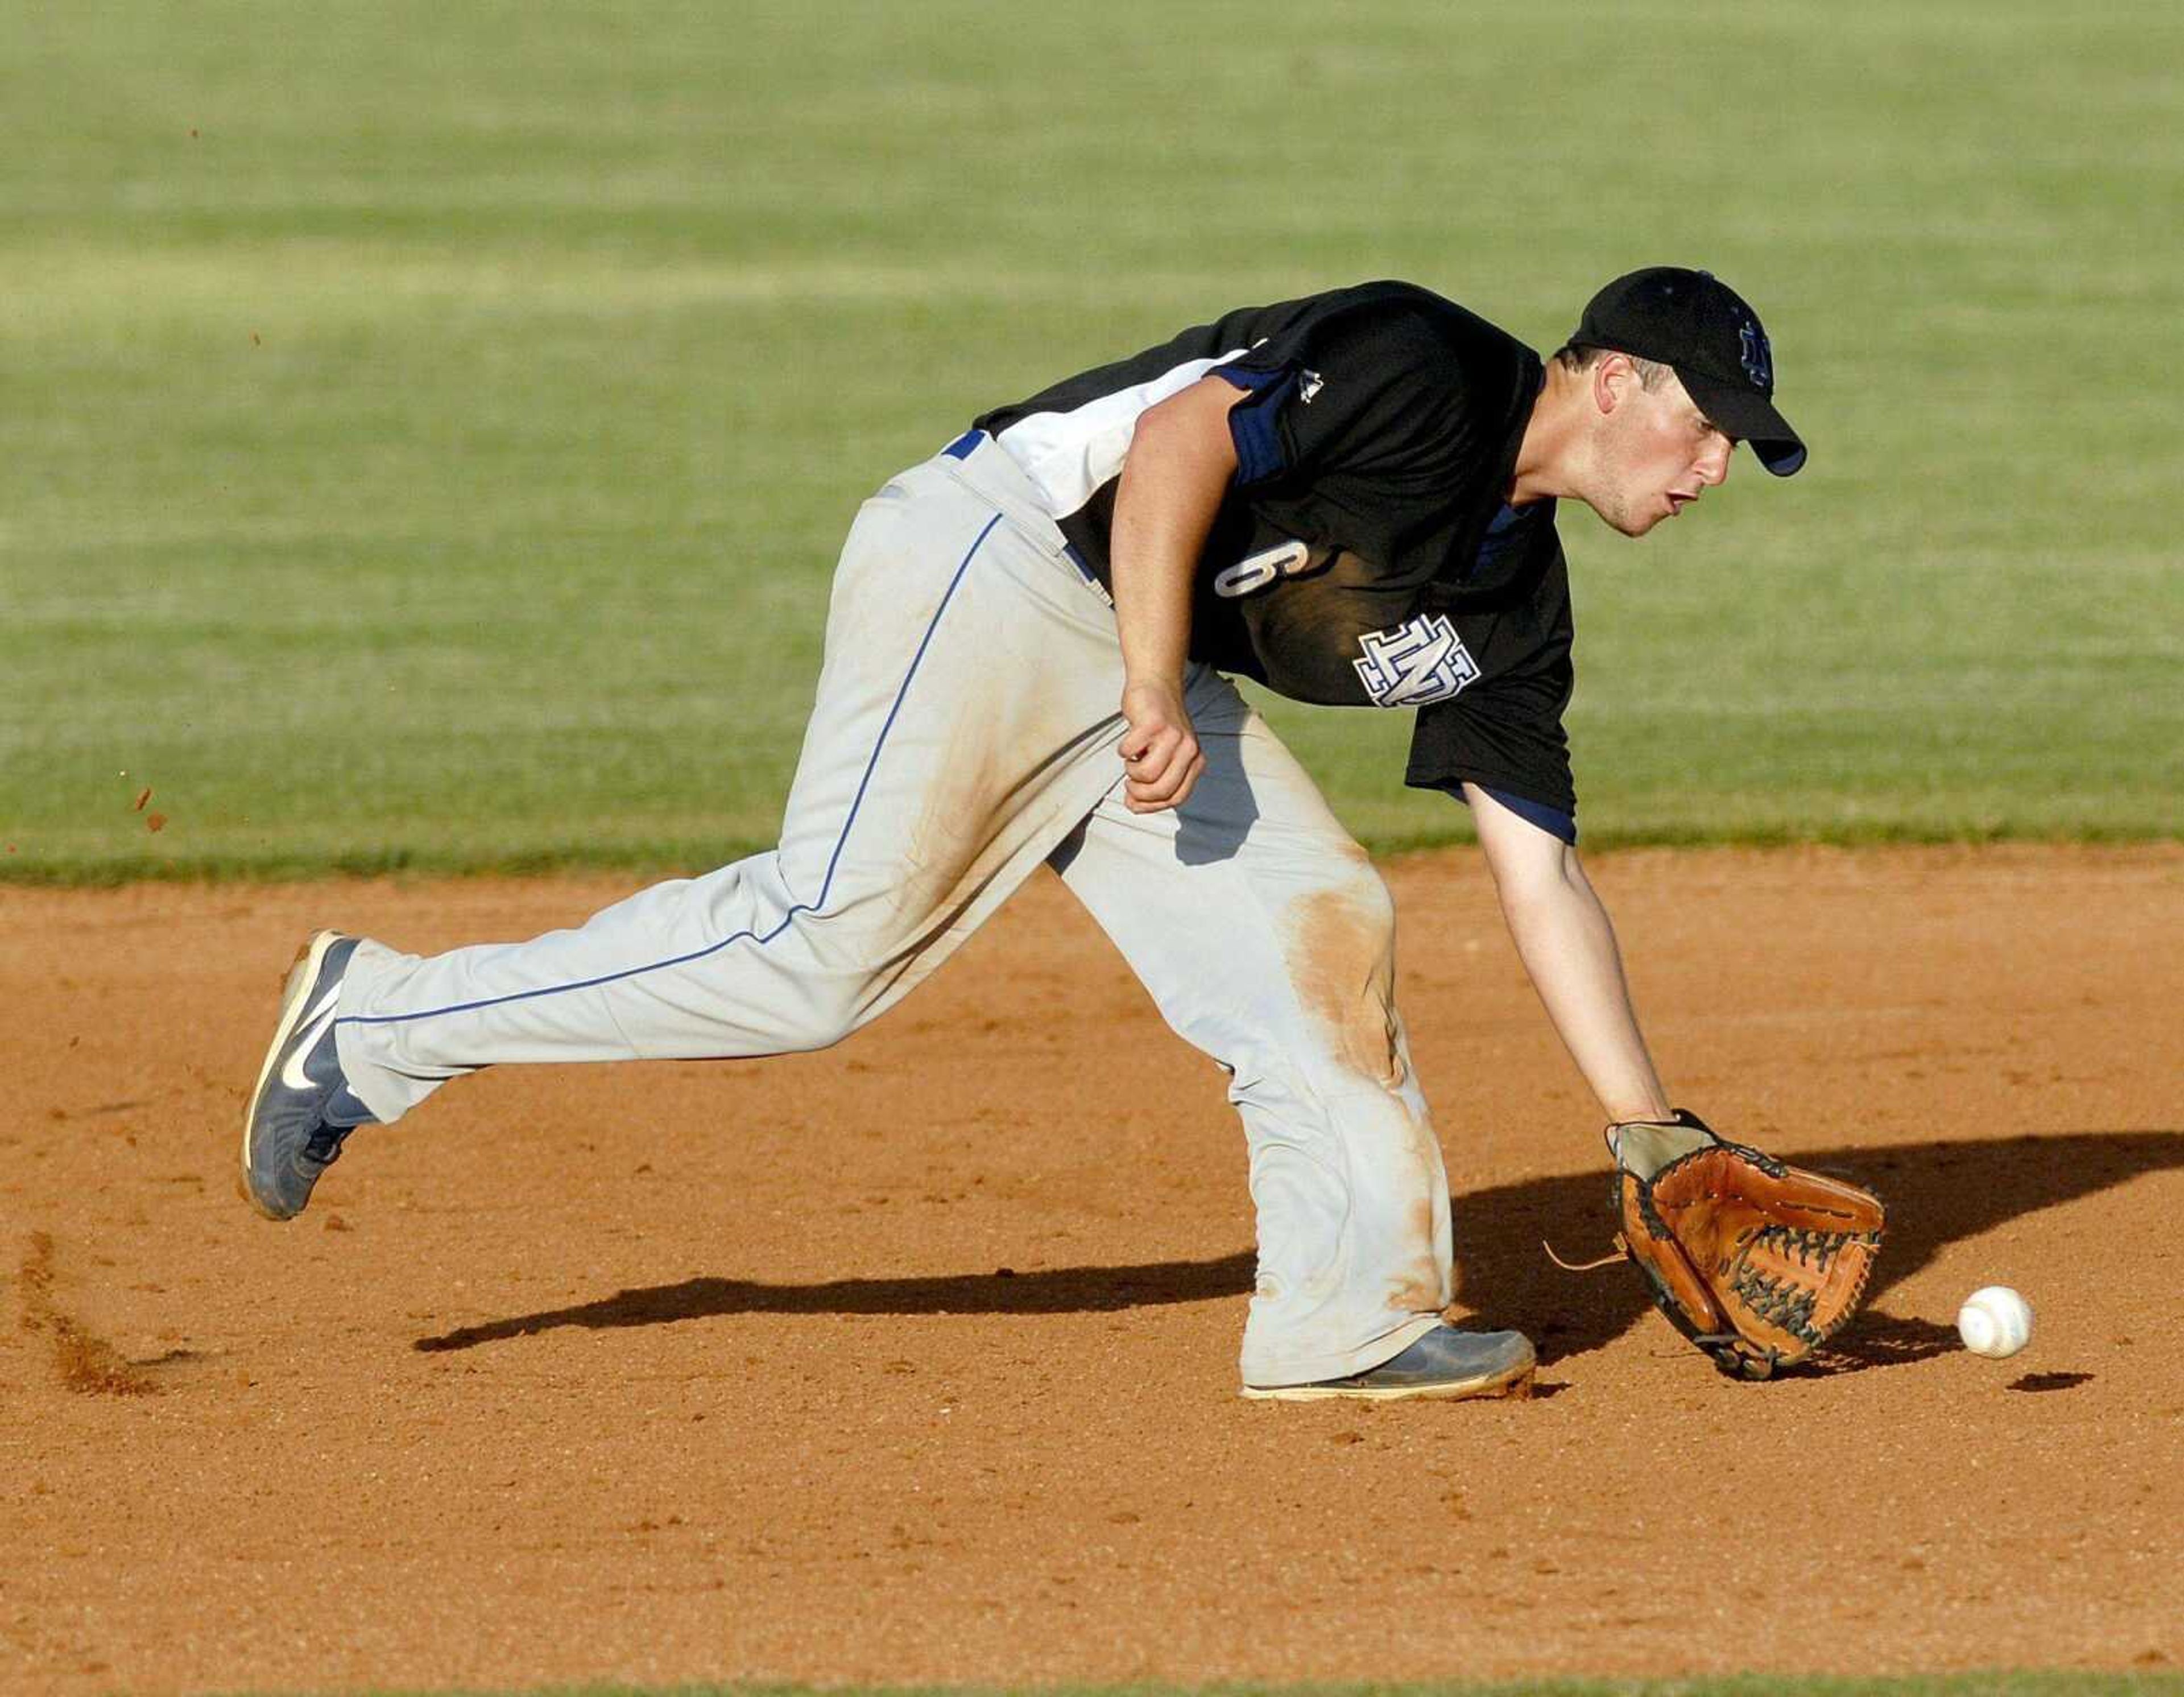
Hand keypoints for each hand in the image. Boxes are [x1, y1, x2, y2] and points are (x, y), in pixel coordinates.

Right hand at [1118, 680, 1204, 813]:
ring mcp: (1172, 736)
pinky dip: (1123, 750)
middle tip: (1130, 784)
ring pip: (1147, 774)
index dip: (1152, 806)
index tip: (1135, 802)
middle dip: (1139, 794)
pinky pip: (1130, 751)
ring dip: (1131, 772)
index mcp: (1195, 761)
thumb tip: (1133, 805)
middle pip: (1162, 790)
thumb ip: (1156, 781)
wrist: (1156, 686)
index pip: (1176, 798)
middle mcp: (1189, 750)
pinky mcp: (1153, 724)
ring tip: (1131, 761)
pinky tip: (1129, 743)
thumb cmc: (1157, 725)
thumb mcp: (1166, 755)